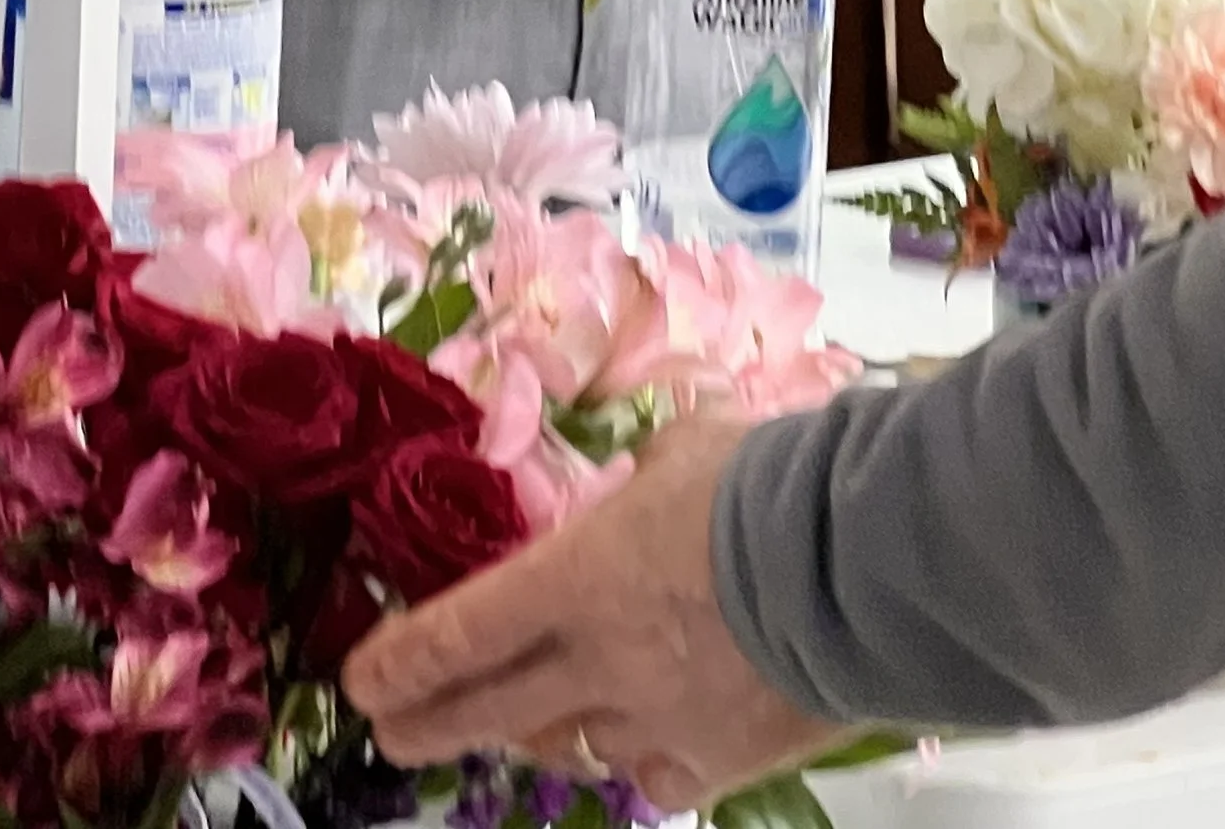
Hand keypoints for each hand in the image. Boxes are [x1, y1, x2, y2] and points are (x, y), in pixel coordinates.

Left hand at [342, 412, 842, 811]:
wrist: (862, 565)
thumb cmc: (771, 483)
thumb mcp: (687, 452)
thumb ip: (646, 482)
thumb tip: (645, 489)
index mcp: (578, 576)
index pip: (463, 630)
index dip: (403, 660)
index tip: (362, 677)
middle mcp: (599, 661)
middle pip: (487, 710)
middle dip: (428, 723)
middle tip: (392, 730)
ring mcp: (654, 720)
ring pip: (567, 746)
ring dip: (538, 729)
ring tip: (523, 716)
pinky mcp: (715, 763)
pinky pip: (650, 773)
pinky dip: (635, 755)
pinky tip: (640, 738)